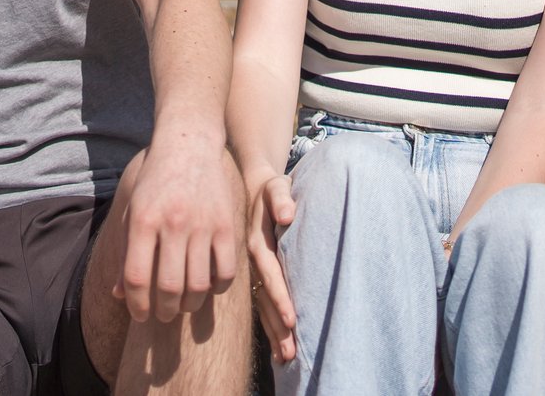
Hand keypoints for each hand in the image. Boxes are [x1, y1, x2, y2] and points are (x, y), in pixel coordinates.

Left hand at [113, 140, 241, 324]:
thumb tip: (118, 295)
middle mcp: (172, 223)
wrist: (188, 145)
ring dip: (189, 305)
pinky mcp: (226, 224)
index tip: (139, 314)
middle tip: (162, 313)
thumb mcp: (131, 211)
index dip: (136, 305)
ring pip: (197, 285)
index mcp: (143, 220)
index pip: (136, 277)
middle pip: (168, 287)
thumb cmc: (154, 182)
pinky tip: (208, 286)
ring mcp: (202, 224)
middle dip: (163, 311)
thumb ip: (124, 253)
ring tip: (183, 304)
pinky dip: (217, 288)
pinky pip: (225, 271)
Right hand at [244, 172, 297, 362]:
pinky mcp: (258, 275)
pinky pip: (262, 302)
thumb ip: (282, 198)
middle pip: (264, 298)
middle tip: (290, 352)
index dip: (280, 296)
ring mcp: (254, 271)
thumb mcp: (276, 186)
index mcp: (257, 242)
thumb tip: (287, 215)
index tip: (291, 318)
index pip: (271, 273)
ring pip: (262, 305)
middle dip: (277, 326)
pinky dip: (269, 323)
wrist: (255, 187)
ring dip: (274, 331)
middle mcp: (253, 262)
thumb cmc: (271, 188)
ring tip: (286, 357)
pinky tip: (277, 344)